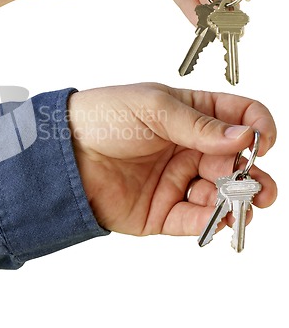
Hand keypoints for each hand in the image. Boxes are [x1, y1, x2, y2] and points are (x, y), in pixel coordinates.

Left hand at [68, 83, 275, 235]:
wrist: (65, 151)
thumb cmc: (102, 117)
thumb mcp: (152, 106)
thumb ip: (198, 124)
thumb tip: (243, 136)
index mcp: (189, 115)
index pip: (237, 118)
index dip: (257, 128)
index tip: (262, 141)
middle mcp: (187, 149)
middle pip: (236, 162)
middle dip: (252, 175)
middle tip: (258, 185)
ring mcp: (176, 180)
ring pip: (221, 194)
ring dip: (237, 201)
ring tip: (240, 204)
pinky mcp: (162, 210)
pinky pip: (196, 219)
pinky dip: (212, 221)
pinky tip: (220, 217)